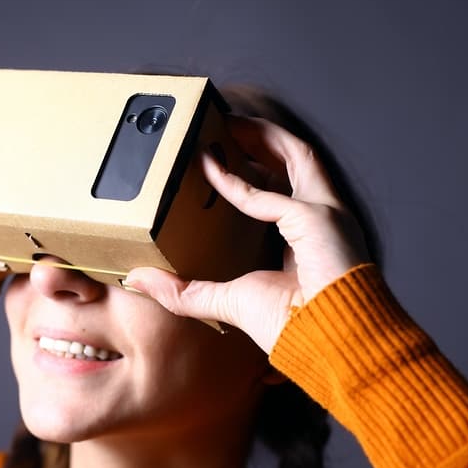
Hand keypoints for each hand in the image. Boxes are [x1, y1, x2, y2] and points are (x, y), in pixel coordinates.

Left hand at [124, 115, 369, 352]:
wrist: (330, 347)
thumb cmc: (293, 331)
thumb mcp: (224, 302)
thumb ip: (183, 291)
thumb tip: (137, 279)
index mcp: (307, 240)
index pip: (285, 191)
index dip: (255, 171)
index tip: (222, 160)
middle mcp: (321, 219)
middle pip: (294, 162)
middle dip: (260, 139)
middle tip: (223, 126)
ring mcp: (324, 214)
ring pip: (295, 155)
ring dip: (260, 135)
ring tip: (225, 120)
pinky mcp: (317, 217)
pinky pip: (270, 191)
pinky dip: (238, 180)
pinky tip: (210, 168)